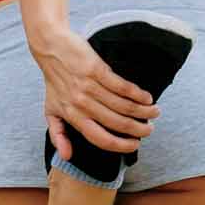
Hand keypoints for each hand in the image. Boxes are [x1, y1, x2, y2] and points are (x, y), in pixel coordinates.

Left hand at [27, 23, 158, 160]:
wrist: (50, 48)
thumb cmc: (53, 81)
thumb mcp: (51, 110)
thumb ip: (58, 134)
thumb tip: (68, 156)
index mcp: (72, 116)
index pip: (100, 138)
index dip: (120, 145)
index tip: (135, 145)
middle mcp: (81, 104)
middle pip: (117, 123)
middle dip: (138, 129)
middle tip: (149, 129)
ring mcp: (89, 86)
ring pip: (123, 105)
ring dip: (142, 111)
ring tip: (154, 112)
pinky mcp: (96, 70)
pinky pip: (122, 86)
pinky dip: (138, 94)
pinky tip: (147, 97)